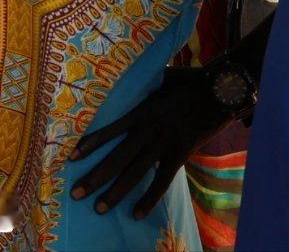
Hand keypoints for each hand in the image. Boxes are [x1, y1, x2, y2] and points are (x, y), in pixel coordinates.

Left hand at [70, 66, 225, 218]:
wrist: (218, 92)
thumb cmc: (187, 81)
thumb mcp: (158, 78)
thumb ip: (140, 84)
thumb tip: (122, 74)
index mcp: (139, 111)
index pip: (108, 130)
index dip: (90, 145)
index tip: (71, 158)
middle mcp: (147, 130)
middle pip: (116, 158)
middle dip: (94, 177)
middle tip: (75, 193)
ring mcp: (162, 145)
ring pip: (134, 173)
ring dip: (115, 192)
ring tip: (98, 208)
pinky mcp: (179, 156)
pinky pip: (161, 182)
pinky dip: (149, 199)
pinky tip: (135, 214)